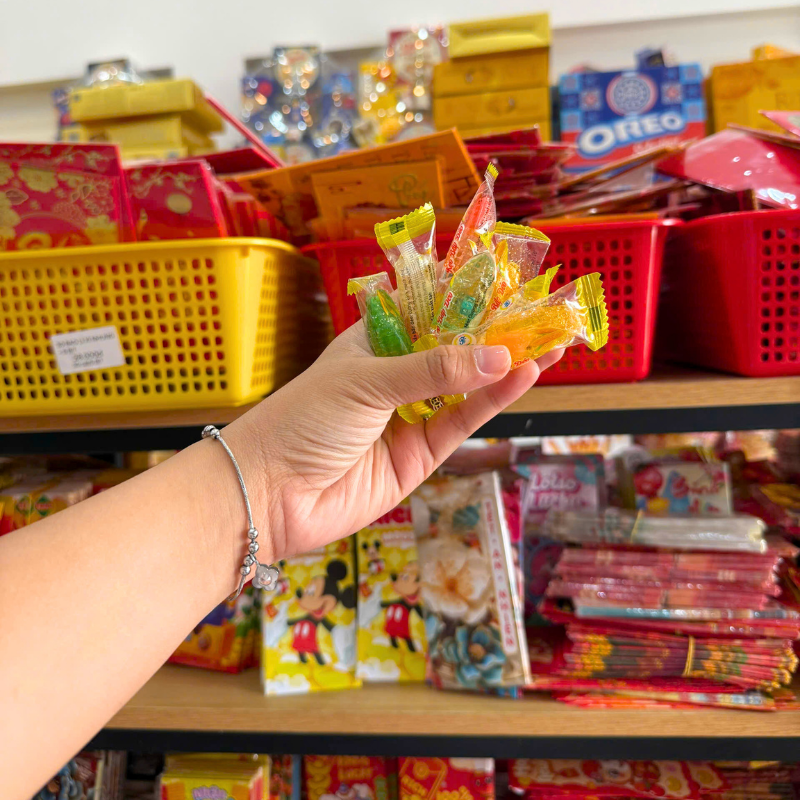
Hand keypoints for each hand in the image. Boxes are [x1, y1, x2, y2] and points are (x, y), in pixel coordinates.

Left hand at [223, 323, 561, 566]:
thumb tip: (497, 354)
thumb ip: (432, 369)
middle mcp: (395, 376)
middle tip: (543, 314)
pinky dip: (493, 401)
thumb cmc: (303, 419)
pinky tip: (523, 375)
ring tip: (549, 342)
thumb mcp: (366, 381)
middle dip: (495, 333)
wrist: (271, 493)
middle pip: (454, 350)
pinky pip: (462, 422)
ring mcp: (410, 416)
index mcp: (373, 342)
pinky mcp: (420, 454)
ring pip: (467, 387)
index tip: (506, 281)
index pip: (426, 311)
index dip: (465, 299)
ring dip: (506, 367)